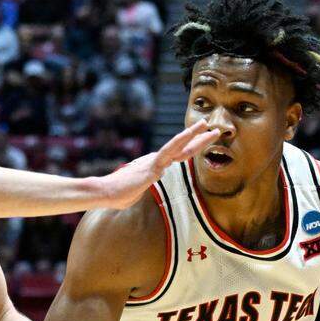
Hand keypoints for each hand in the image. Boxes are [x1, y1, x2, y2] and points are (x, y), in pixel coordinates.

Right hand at [96, 120, 219, 208]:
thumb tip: (141, 188)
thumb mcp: (136, 192)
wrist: (106, 193)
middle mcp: (156, 161)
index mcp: (154, 166)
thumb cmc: (118, 195)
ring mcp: (155, 162)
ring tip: (207, 125)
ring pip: (178, 146)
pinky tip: (189, 134)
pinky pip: (168, 152)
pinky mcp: (152, 166)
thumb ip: (142, 187)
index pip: (177, 156)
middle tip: (213, 129)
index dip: (191, 147)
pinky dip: (179, 141)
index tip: (202, 140)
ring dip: (193, 135)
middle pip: (182, 149)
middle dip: (199, 139)